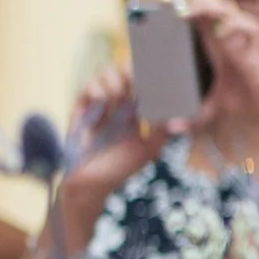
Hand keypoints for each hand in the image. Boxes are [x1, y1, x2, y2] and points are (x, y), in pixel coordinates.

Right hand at [48, 65, 169, 254]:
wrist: (93, 187)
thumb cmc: (120, 171)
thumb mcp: (148, 149)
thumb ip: (162, 131)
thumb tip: (178, 114)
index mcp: (135, 112)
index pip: (141, 83)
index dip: (146, 75)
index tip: (154, 74)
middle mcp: (116, 106)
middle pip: (123, 72)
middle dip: (130, 72)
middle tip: (136, 79)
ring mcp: (97, 107)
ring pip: (104, 74)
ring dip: (113, 78)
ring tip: (119, 92)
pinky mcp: (80, 112)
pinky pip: (85, 89)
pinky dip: (95, 88)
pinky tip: (103, 97)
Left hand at [166, 0, 258, 151]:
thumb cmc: (244, 98)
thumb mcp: (210, 108)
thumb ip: (191, 116)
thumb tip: (170, 127)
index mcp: (214, 40)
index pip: (197, 8)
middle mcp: (228, 34)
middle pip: (209, 2)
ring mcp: (244, 39)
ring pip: (226, 10)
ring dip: (204, 7)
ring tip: (181, 12)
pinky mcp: (258, 49)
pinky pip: (250, 28)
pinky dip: (234, 27)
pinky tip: (218, 33)